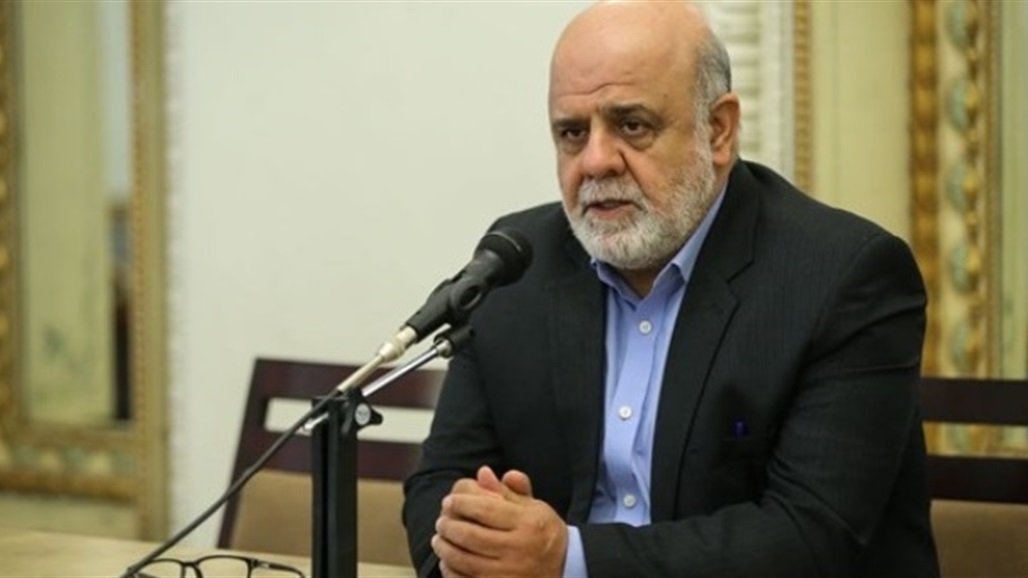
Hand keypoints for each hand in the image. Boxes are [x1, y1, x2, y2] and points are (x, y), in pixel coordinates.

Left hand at [432, 466, 567, 577]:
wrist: (565, 567)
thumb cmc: (543, 532)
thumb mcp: (533, 507)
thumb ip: (507, 490)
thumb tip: (482, 473)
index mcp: (527, 523)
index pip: (485, 509)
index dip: (461, 503)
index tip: (449, 500)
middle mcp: (518, 549)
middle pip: (471, 536)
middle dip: (449, 526)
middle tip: (441, 521)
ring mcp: (509, 574)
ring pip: (465, 560)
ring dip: (445, 549)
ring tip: (439, 539)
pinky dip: (452, 572)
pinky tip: (447, 562)